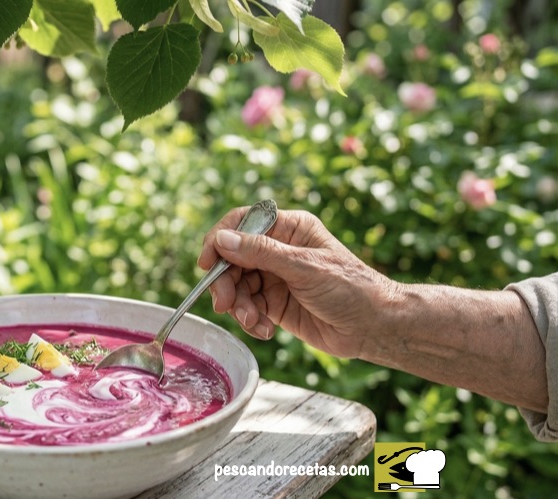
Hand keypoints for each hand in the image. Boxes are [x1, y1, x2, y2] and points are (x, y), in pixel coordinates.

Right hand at [198, 208, 398, 357]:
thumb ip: (261, 253)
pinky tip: (265, 330)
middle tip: (225, 304)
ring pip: (236, 286)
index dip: (220, 240)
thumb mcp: (304, 267)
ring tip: (254, 322)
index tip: (207, 263)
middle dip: (226, 283)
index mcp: (289, 229)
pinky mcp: (274, 303)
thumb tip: (222, 240)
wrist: (374, 328)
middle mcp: (278, 250)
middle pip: (232, 259)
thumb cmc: (351, 288)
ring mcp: (274, 277)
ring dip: (239, 306)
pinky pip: (248, 308)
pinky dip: (250, 320)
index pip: (241, 224)